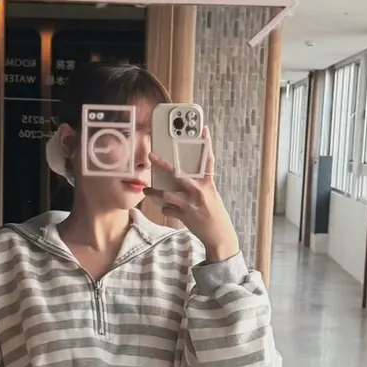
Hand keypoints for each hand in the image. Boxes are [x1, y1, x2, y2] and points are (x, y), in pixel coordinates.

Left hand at [145, 127, 239, 262]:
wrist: (219, 236)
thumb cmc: (214, 214)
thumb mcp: (212, 196)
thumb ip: (200, 185)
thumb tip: (184, 178)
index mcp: (208, 185)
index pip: (208, 161)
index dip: (207, 144)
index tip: (204, 130)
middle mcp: (199, 192)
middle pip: (178, 174)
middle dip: (163, 165)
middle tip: (151, 156)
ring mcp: (191, 204)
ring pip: (167, 194)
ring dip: (155, 192)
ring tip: (146, 190)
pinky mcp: (185, 216)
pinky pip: (169, 210)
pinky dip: (166, 209)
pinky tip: (166, 209)